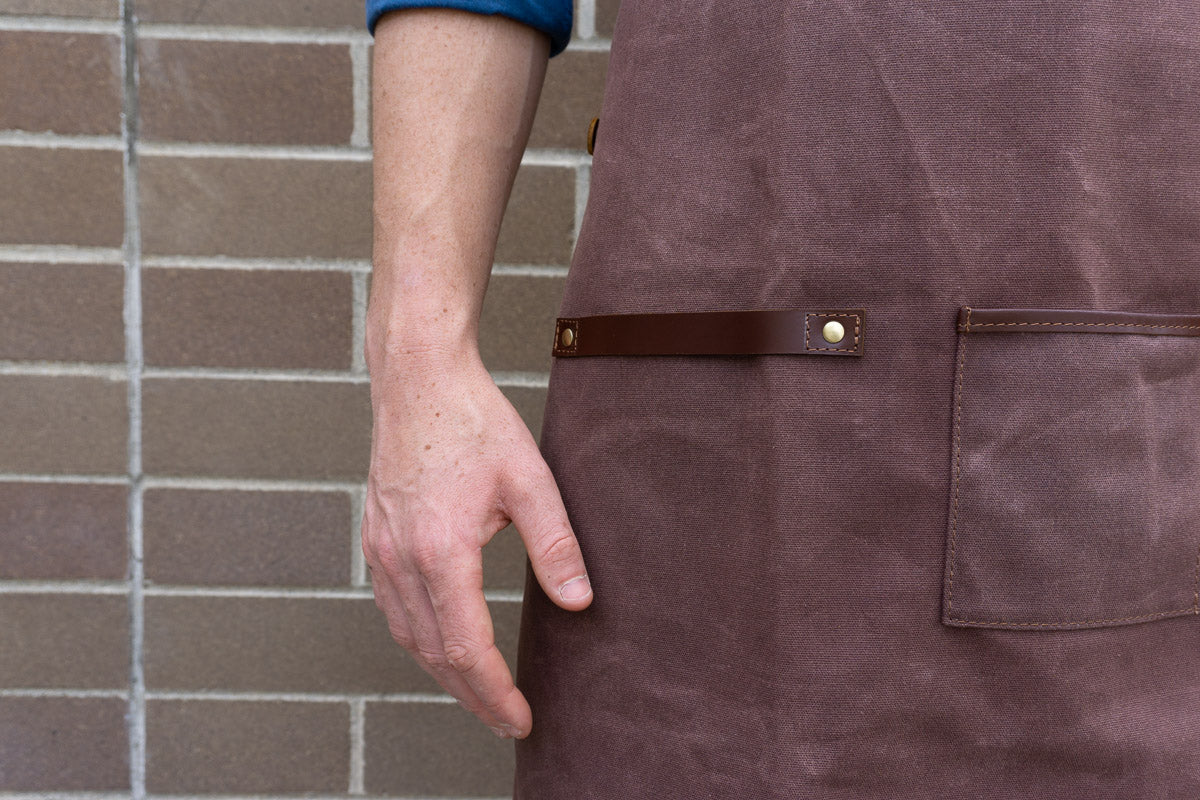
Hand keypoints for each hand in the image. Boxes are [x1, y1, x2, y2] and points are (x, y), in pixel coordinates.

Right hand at [362, 349, 591, 737]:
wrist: (419, 378)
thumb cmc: (473, 421)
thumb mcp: (530, 479)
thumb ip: (555, 544)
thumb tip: (579, 602)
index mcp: (441, 552)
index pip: (468, 649)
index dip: (496, 692)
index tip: (521, 718)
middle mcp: (402, 559)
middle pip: (434, 655)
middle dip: (472, 696)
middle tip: (506, 720)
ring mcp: (382, 550)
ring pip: (408, 636)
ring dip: (443, 673)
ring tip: (479, 693)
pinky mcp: (376, 538)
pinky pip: (394, 608)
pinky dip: (419, 638)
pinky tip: (441, 642)